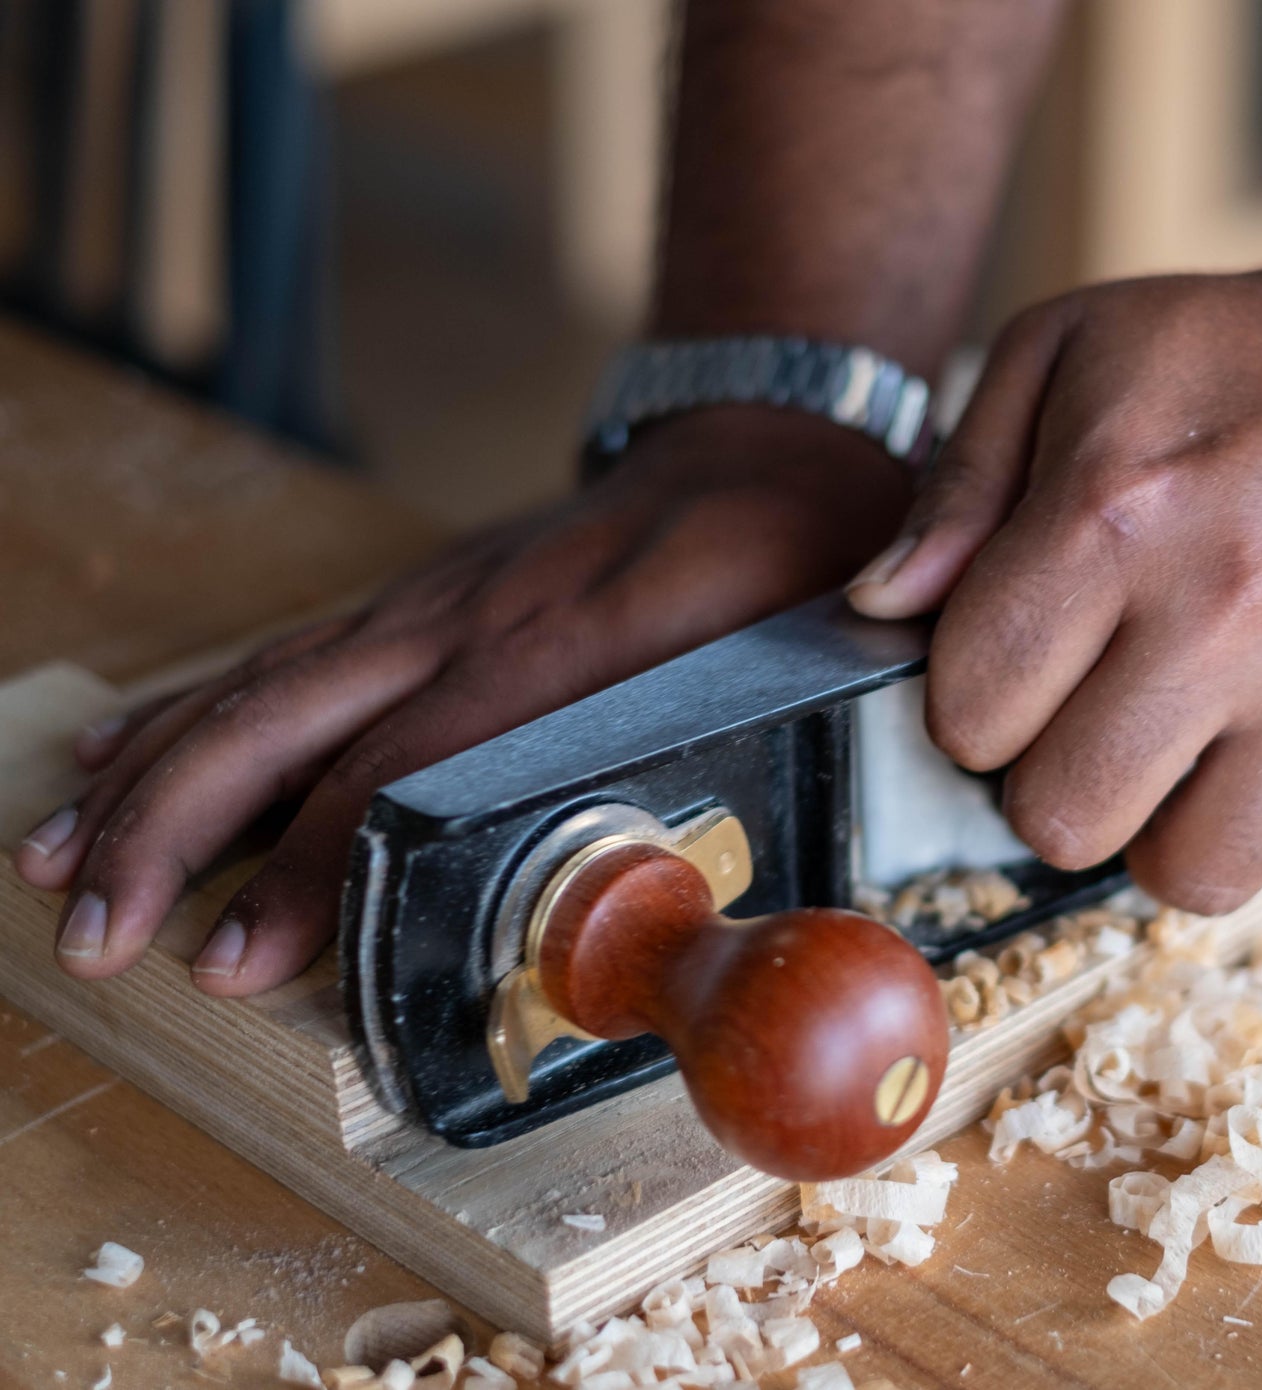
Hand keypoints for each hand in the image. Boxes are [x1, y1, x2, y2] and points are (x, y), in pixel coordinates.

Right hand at [17, 407, 908, 993]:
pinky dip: (193, 707)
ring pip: (263, 688)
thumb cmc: (801, 551)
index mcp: (574, 648)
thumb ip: (816, 744)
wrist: (767, 435)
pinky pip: (287, 652)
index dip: (315, 865)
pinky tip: (121, 754)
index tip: (239, 954)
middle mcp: (476, 619)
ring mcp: (436, 602)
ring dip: (156, 780)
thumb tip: (818, 864)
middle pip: (291, 725)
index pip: (411, 768)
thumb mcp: (836, 641)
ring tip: (62, 868)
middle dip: (180, 834)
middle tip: (101, 940)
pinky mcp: (425, 597)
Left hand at [849, 253, 1261, 913]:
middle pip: (1061, 819)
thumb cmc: (1239, 356)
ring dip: (1162, 825)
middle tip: (1089, 711)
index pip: (970, 713)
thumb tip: (878, 607)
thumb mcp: (1069, 352)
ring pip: (1191, 875)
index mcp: (1114, 514)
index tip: (1012, 664)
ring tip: (1174, 744)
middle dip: (1052, 778)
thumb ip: (959, 485)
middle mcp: (1225, 612)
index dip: (971, 701)